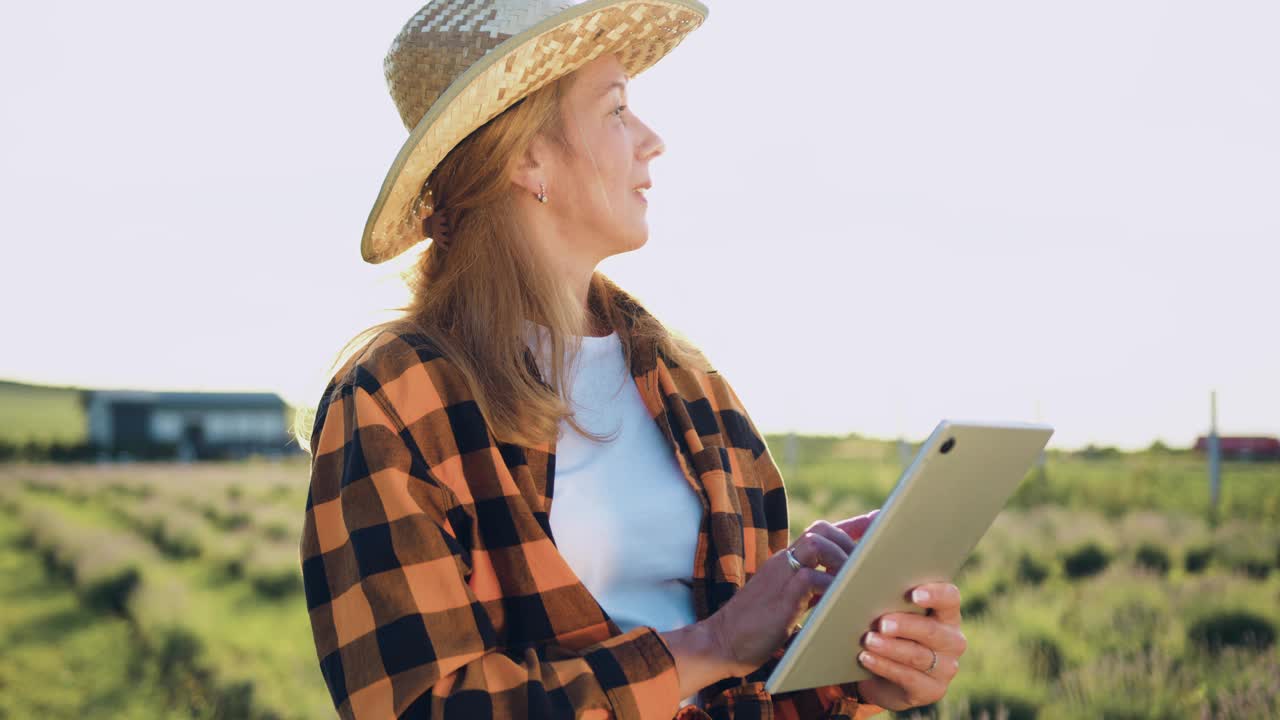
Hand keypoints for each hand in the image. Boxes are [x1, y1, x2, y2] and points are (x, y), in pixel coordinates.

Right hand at [705, 520, 858, 676]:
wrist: (720, 643)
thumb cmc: (755, 629)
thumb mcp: (787, 604)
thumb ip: (808, 592)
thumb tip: (838, 590)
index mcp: (785, 563)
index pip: (818, 533)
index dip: (849, 526)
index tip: (874, 522)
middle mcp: (783, 563)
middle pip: (820, 529)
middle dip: (849, 540)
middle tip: (866, 563)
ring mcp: (780, 578)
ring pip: (816, 543)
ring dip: (841, 557)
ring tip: (854, 580)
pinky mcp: (781, 599)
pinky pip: (811, 578)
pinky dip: (831, 585)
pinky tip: (841, 599)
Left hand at [853, 582, 966, 710]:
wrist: (887, 679)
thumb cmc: (892, 635)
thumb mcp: (895, 616)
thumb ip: (893, 602)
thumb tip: (870, 590)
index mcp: (947, 614)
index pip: (950, 598)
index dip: (935, 594)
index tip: (913, 594)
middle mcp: (952, 640)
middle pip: (932, 630)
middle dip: (905, 625)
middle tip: (882, 623)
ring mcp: (946, 668)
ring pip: (917, 655)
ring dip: (890, 647)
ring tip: (868, 640)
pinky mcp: (932, 690)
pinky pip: (908, 677)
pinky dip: (884, 666)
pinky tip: (866, 658)